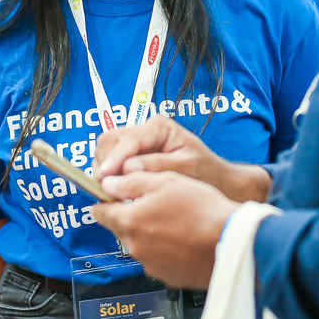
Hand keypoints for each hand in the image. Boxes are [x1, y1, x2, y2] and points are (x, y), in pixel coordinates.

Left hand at [89, 171, 237, 288]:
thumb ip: (132, 181)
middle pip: (120, 228)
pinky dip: (166, 250)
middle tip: (157, 204)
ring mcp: (150, 265)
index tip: (115, 194)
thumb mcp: (166, 181)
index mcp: (130, 221)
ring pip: (139, 244)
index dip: (106, 200)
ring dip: (150, 233)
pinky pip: (157, 259)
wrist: (230, 242)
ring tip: (177, 221)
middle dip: (131, 216)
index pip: (99, 212)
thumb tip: (108, 184)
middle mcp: (135, 247)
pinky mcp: (167, 276)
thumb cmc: (202, 210)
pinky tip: (184, 238)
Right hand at [97, 115, 270, 202]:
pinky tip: (114, 190)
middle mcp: (146, 130)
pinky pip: (112, 160)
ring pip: (106, 149)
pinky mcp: (133, 154)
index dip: (114, 159)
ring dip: (103, 169)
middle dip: (104, 163)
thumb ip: (158, 166)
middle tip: (103, 188)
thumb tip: (128, 168)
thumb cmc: (205, 173)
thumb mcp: (186, 169)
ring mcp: (137, 141)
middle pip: (109, 140)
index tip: (105, 177)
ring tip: (108, 191)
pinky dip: (109, 174)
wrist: (215, 180)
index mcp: (160, 127)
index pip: (128, 140)